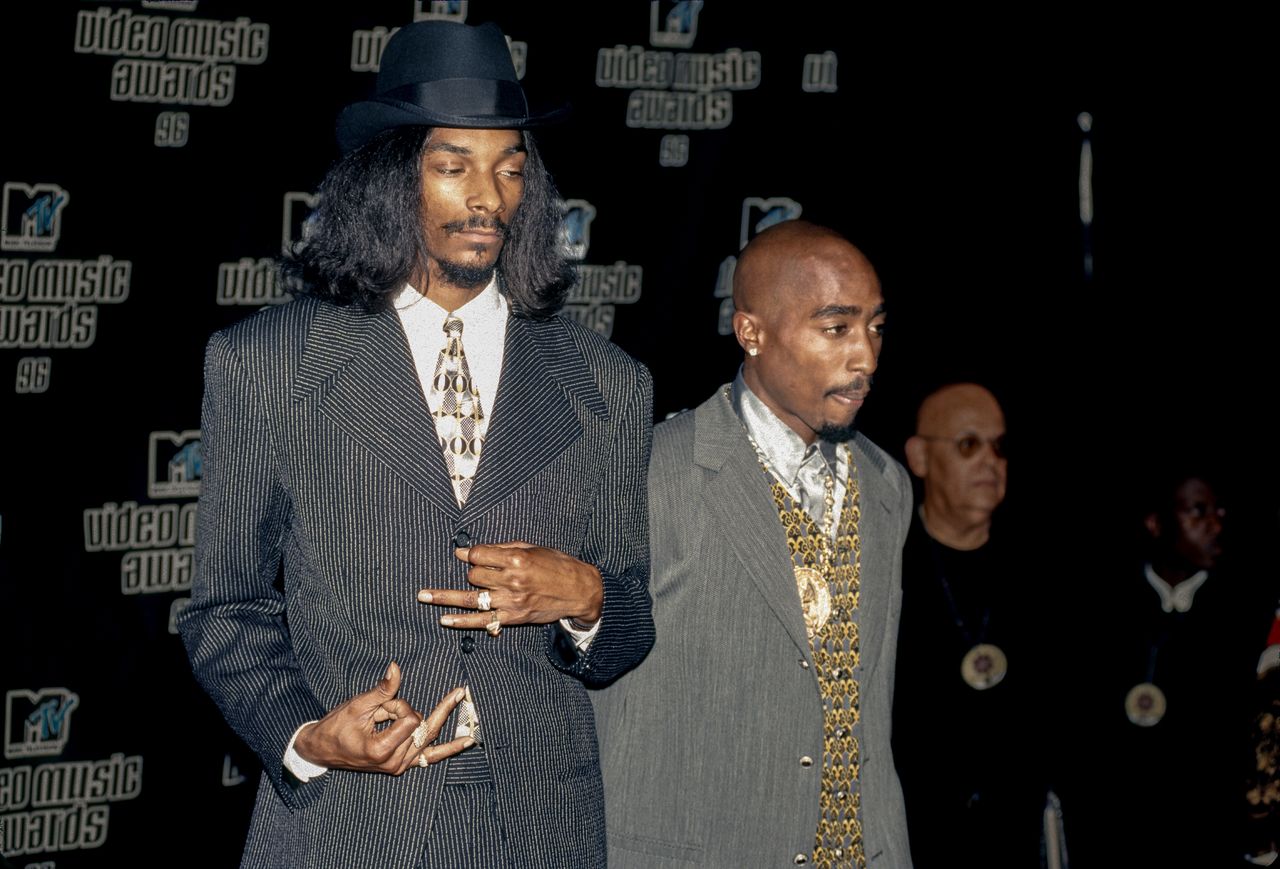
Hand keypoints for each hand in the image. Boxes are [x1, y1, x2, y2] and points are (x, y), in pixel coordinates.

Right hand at [293, 661, 473, 773]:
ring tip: (424, 707)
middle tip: (457, 691)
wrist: (322, 751)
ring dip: (417, 720)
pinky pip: (431, 756)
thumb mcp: (358, 705)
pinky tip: (467, 740)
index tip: (380, 707)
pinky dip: (449, 748)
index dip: (398, 706)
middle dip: (407, 710)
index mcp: (381, 751)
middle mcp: (394, 763)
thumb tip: (396, 667)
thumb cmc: (336, 728)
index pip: (411, 719)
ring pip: (427, 735)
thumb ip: (382, 690)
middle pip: (421, 726)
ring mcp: (400, 767)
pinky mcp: (402, 765)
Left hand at [417, 542, 602, 632]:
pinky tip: (445, 619)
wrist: (579, 590)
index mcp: (517, 558)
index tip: (469, 555)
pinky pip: (482, 621)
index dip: (471, 554)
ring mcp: (512, 601)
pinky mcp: (513, 617)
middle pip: (474, 576)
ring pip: (471, 598)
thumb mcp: (531, 548)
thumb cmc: (556, 564)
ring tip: (423, 596)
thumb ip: (499, 548)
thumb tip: (467, 551)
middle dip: (472, 573)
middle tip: (480, 573)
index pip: (479, 555)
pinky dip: (462, 622)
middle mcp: (512, 580)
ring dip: (444, 597)